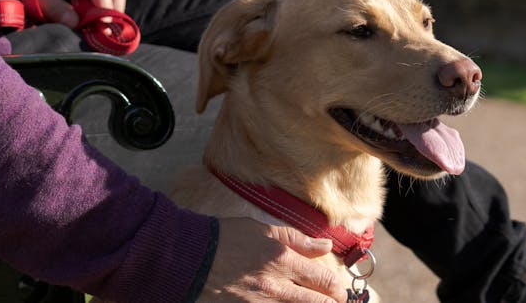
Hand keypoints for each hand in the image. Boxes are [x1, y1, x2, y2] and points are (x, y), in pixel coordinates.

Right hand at [200, 218, 347, 302]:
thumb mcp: (263, 231)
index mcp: (282, 261)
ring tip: (312, 302)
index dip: (337, 290)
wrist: (186, 258)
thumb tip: (325, 245)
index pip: (324, 281)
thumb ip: (297, 240)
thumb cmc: (224, 239)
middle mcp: (275, 287)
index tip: (338, 292)